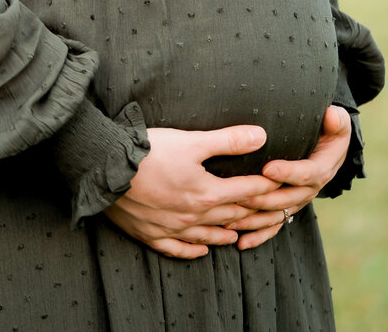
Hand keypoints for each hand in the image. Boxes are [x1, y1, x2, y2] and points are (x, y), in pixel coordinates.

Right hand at [103, 124, 281, 258]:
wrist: (106, 168)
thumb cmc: (150, 151)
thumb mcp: (193, 141)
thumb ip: (228, 140)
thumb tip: (261, 136)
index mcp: (206, 193)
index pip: (245, 192)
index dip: (265, 188)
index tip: (280, 187)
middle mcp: (193, 215)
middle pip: (230, 216)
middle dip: (251, 214)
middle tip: (267, 214)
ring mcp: (172, 228)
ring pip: (206, 236)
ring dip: (225, 235)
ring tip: (238, 236)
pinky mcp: (151, 234)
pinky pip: (177, 249)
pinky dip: (192, 251)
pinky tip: (200, 251)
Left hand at [225, 105, 352, 249]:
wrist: (329, 148)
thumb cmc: (329, 130)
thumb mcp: (337, 122)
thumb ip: (336, 120)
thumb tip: (330, 115)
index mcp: (321, 169)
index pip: (306, 174)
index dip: (288, 172)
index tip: (267, 169)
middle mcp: (309, 190)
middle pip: (286, 198)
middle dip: (263, 197)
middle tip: (240, 193)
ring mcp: (297, 202)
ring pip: (276, 215)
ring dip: (255, 219)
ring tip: (231, 219)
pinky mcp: (288, 209)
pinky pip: (274, 226)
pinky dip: (259, 236)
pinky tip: (241, 243)